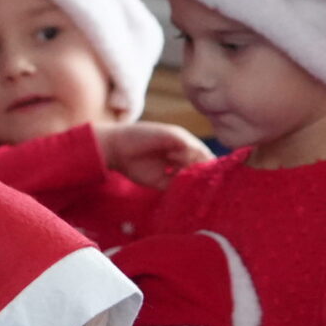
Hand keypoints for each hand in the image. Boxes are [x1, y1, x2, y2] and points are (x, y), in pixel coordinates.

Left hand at [96, 122, 213, 189]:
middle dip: (201, 174)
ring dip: (192, 183)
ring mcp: (171, 171)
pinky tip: (181, 189)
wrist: (117, 147)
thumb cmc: (142, 135)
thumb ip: (186, 144)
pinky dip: (181, 190)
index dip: (208, 161)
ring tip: (188, 181)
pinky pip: (176, 190)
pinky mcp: (161, 184)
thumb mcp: (167, 135)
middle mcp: (181, 158)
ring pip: (189, 181)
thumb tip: (206, 157)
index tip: (207, 167)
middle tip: (196, 176)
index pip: (204, 155)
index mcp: (185, 144)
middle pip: (198, 170)